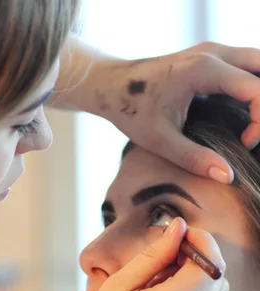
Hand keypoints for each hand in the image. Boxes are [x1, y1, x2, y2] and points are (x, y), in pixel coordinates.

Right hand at [47, 218, 233, 290]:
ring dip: (200, 276)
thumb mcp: (116, 288)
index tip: (179, 233)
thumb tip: (179, 228)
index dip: (201, 240)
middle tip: (165, 254)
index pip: (210, 262)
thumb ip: (152, 257)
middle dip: (199, 256)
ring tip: (164, 277)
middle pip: (218, 277)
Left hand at [91, 43, 259, 183]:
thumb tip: (227, 176)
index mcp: (204, 69)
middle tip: (252, 133)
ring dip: (258, 94)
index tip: (244, 144)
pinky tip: (238, 114)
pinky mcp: (208, 56)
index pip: (256, 89)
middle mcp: (213, 52)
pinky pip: (242, 65)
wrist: (109, 85)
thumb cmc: (130, 110)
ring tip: (249, 125)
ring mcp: (211, 50)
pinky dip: (249, 86)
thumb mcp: (160, 140)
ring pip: (256, 62)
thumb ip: (194, 158)